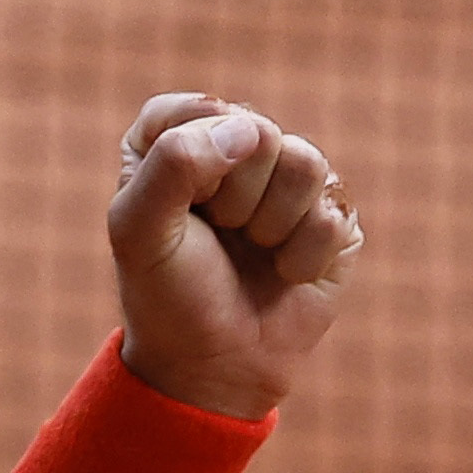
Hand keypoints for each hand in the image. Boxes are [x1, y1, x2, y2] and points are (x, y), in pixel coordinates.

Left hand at [103, 91, 361, 420]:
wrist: (214, 365)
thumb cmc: (167, 294)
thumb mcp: (137, 231)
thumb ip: (171, 164)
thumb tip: (248, 129)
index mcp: (176, 144)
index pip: (193, 108)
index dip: (191, 157)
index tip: (180, 204)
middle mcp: (237, 153)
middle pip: (257, 131)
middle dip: (232, 197)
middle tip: (217, 236)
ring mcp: (290, 182)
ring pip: (305, 163)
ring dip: (270, 225)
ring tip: (252, 252)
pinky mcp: (334, 216)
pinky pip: (333, 212)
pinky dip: (302, 255)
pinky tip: (283, 274)